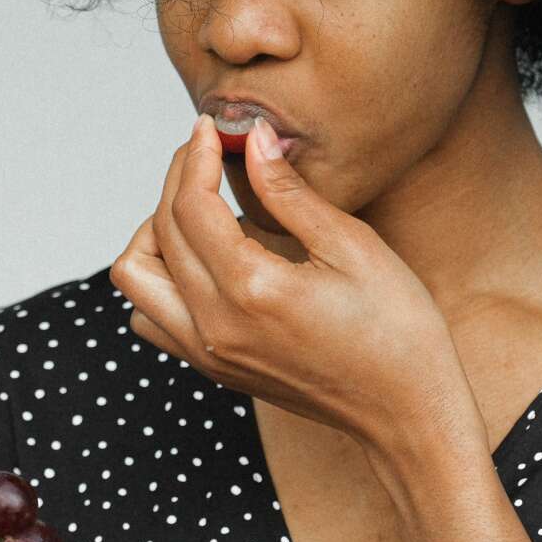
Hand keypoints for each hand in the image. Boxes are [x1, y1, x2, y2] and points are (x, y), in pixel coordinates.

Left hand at [108, 113, 486, 457]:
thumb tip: (253, 140)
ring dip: (153, 233)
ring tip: (198, 208)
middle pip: (158, 233)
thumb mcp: (352, 246)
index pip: (190, 206)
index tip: (211, 127)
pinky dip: (159, 279)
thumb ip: (290, 192)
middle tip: (207, 152)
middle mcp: (214, 325)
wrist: (406, 413)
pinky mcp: (211, 366)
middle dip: (177, 180)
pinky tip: (201, 259)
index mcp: (251, 290)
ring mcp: (207, 352)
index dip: (195, 156)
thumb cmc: (395, 330)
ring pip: (136, 279)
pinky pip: (151, 316)